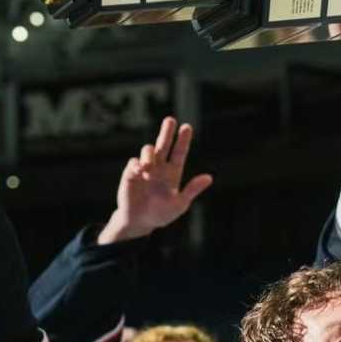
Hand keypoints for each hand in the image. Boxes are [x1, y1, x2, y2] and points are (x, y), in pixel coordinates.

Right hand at [97, 117, 213, 243]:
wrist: (139, 221)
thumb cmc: (162, 214)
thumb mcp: (180, 204)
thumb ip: (192, 190)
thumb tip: (209, 178)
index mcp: (173, 172)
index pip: (179, 152)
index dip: (183, 140)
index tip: (186, 127)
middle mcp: (160, 166)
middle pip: (163, 144)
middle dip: (166, 131)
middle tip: (170, 120)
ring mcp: (145, 168)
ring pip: (148, 150)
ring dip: (149, 154)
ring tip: (148, 168)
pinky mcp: (131, 173)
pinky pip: (133, 162)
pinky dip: (137, 164)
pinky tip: (140, 171)